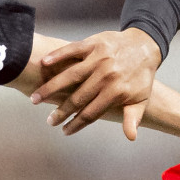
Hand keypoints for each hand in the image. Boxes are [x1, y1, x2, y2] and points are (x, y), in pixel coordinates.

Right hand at [32, 29, 161, 139]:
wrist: (145, 45)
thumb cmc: (141, 76)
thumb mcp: (141, 98)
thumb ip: (133, 117)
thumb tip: (130, 137)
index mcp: (116, 91)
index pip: (91, 113)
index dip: (77, 124)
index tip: (64, 131)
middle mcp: (106, 75)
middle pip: (78, 98)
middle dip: (61, 112)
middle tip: (48, 121)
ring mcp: (98, 58)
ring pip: (70, 75)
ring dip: (51, 87)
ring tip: (35, 98)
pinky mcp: (93, 43)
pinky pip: (72, 49)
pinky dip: (57, 55)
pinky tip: (43, 63)